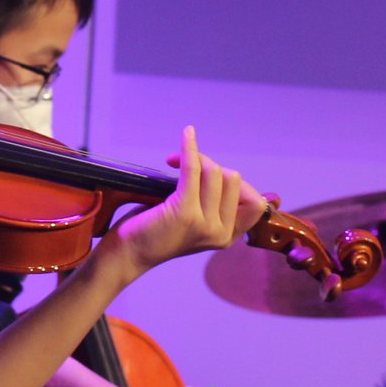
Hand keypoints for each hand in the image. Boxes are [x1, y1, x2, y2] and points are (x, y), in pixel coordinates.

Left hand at [105, 127, 251, 276]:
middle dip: (211, 165)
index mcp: (228, 237)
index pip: (257, 204)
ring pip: (216, 172)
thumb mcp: (197, 222)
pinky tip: (187, 134)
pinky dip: (190, 148)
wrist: (129, 252)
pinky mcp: (186, 213)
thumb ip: (216, 206)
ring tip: (174, 162)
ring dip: (197, 158)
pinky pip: (194, 169)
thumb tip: (229, 175)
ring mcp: (205, 225)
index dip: (238, 185)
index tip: (213, 178)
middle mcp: (222, 234)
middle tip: (185, 168)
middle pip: (234, 180)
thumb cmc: (158, 232)